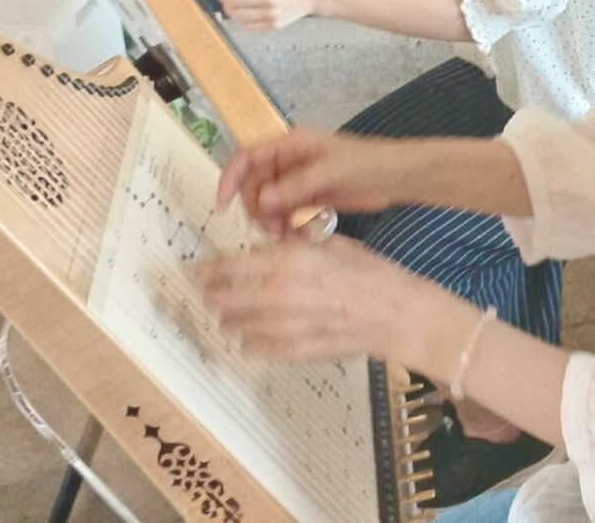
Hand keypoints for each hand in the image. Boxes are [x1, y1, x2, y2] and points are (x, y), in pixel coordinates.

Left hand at [198, 236, 478, 364]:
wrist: (395, 315)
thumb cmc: (369, 272)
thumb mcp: (329, 243)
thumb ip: (292, 246)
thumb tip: (264, 248)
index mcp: (286, 262)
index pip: (228, 268)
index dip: (208, 270)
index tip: (199, 269)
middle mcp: (277, 296)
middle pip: (222, 299)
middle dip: (212, 294)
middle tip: (208, 291)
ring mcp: (283, 328)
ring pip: (235, 325)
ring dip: (228, 318)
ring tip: (227, 313)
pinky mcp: (293, 351)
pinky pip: (255, 346)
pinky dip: (248, 339)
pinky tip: (250, 334)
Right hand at [217, 129, 407, 234]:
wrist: (396, 177)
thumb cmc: (366, 164)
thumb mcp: (330, 172)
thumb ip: (295, 186)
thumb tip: (261, 200)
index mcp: (288, 144)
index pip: (246, 157)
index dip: (230, 178)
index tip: (223, 205)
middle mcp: (287, 161)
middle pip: (254, 185)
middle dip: (256, 207)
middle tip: (271, 228)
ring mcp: (297, 180)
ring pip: (267, 202)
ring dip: (269, 219)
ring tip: (283, 235)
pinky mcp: (308, 197)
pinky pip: (284, 212)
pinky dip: (283, 224)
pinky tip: (293, 236)